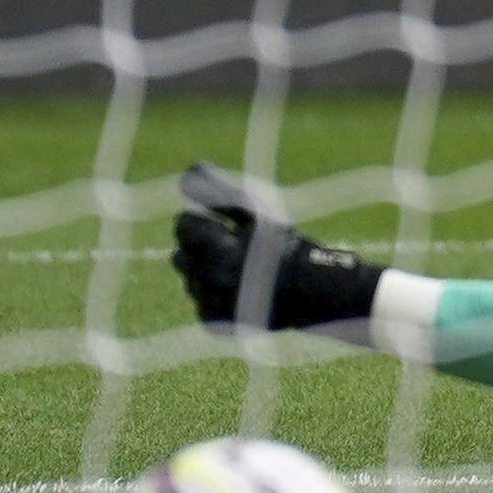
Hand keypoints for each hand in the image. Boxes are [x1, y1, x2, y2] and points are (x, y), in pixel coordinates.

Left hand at [170, 164, 384, 330]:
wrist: (312, 292)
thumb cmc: (285, 245)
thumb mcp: (257, 211)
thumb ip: (219, 191)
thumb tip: (190, 168)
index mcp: (217, 250)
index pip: (182, 224)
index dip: (203, 220)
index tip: (225, 225)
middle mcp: (208, 281)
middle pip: (180, 254)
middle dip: (201, 247)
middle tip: (232, 248)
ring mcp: (209, 306)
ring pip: (190, 280)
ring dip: (207, 271)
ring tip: (240, 271)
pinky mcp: (212, 324)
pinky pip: (200, 302)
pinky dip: (215, 295)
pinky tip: (240, 290)